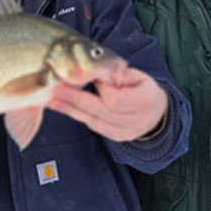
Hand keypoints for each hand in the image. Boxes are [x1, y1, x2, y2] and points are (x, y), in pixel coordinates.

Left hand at [46, 67, 168, 141]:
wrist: (157, 113)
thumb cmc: (144, 89)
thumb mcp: (138, 76)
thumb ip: (119, 75)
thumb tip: (97, 72)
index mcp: (145, 102)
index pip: (115, 99)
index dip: (100, 88)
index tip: (90, 76)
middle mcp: (136, 121)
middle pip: (100, 112)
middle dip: (77, 100)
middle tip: (58, 90)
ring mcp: (126, 132)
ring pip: (94, 122)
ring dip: (72, 111)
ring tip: (54, 101)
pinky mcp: (117, 138)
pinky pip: (95, 127)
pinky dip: (80, 117)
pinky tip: (66, 109)